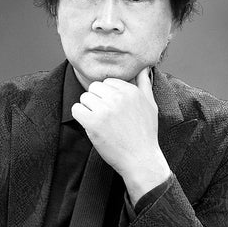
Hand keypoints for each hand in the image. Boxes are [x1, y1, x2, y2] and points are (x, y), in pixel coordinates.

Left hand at [71, 67, 170, 202]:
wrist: (141, 159)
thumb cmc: (145, 133)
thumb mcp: (151, 105)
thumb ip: (145, 84)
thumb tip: (144, 66)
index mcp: (130, 90)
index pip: (107, 81)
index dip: (108, 95)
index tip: (114, 109)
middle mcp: (118, 97)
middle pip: (94, 87)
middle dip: (97, 100)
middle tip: (106, 117)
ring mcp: (105, 109)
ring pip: (84, 97)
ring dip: (88, 109)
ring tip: (100, 122)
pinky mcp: (93, 122)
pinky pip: (76, 109)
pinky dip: (80, 117)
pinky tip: (90, 125)